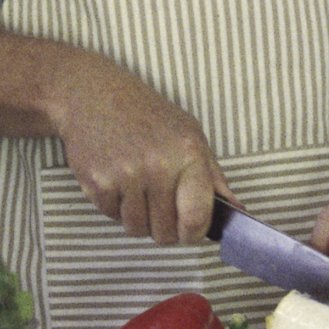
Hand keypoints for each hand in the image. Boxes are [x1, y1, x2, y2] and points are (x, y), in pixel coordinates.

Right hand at [44, 51, 229, 245]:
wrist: (92, 94)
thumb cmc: (145, 114)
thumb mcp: (189, 133)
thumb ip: (213, 176)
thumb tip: (237, 211)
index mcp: (188, 154)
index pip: (197, 218)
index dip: (194, 234)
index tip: (189, 231)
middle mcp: (158, 166)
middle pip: (166, 232)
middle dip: (163, 228)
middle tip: (158, 205)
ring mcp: (126, 175)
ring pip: (137, 229)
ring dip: (137, 218)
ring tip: (135, 189)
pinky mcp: (97, 183)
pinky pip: (112, 217)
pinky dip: (114, 207)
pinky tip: (116, 181)